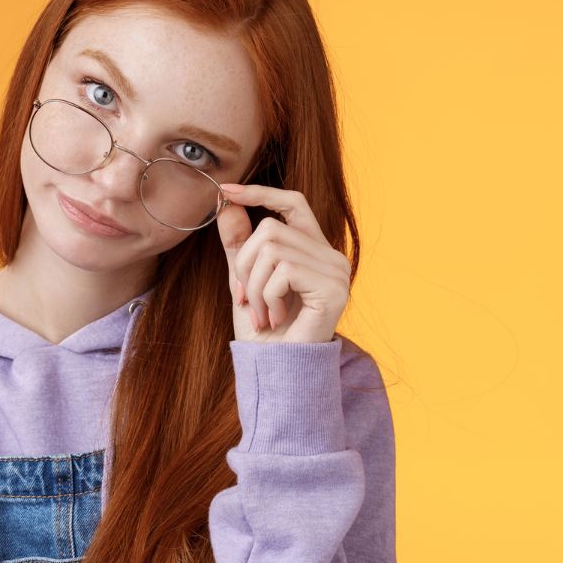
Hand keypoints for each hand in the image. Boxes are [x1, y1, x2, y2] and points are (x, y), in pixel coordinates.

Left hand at [215, 183, 349, 343]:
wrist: (279, 371)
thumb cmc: (264, 331)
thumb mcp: (244, 281)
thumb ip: (238, 245)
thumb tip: (227, 205)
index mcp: (313, 250)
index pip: (293, 203)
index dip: (261, 193)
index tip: (226, 191)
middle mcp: (331, 256)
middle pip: (270, 229)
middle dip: (244, 266)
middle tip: (245, 300)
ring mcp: (336, 271)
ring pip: (272, 249)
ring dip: (253, 287)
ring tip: (259, 314)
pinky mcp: (333, 287)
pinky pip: (283, 271)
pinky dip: (266, 297)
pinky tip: (273, 318)